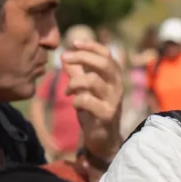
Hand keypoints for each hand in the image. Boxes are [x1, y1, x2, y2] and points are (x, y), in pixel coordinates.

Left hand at [62, 44, 124, 160]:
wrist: (103, 139)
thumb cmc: (94, 110)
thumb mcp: (84, 89)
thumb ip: (77, 72)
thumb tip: (63, 56)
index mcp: (113, 77)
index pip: (106, 54)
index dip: (91, 46)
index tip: (74, 42)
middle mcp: (116, 86)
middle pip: (104, 63)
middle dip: (82, 57)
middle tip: (64, 57)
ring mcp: (113, 100)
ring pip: (94, 80)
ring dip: (75, 82)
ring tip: (67, 90)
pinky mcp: (106, 114)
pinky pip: (88, 101)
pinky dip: (76, 100)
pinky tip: (74, 104)